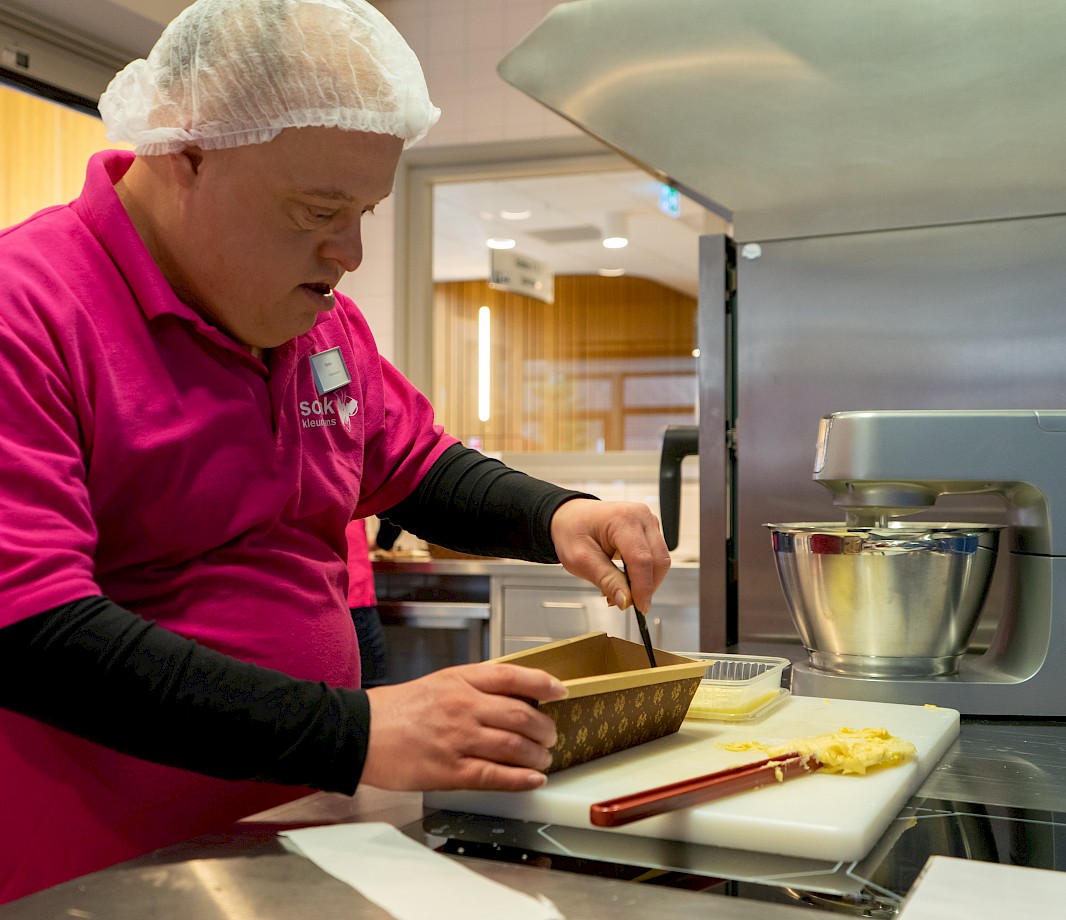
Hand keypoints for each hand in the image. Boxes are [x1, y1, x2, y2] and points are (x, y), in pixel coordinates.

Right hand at [360, 663, 567, 791]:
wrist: (361, 733)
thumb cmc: (397, 709)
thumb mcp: (439, 683)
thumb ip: (473, 687)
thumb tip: (513, 697)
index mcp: (460, 680)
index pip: (512, 676)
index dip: (542, 683)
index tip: (560, 691)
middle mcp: (462, 706)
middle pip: (520, 714)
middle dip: (544, 727)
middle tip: (551, 734)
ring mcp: (457, 739)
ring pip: (513, 746)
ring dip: (537, 754)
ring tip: (544, 757)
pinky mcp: (449, 770)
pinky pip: (495, 776)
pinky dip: (520, 778)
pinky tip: (533, 779)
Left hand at [549, 498, 670, 612]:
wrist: (570, 517)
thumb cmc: (572, 531)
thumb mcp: (580, 560)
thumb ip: (606, 580)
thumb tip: (626, 600)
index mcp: (622, 519)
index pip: (641, 558)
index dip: (642, 587)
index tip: (639, 607)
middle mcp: (640, 516)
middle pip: (658, 560)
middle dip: (646, 587)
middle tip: (627, 602)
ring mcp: (648, 522)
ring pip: (660, 560)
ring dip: (646, 582)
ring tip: (622, 590)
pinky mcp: (651, 530)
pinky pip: (656, 557)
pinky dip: (645, 573)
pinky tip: (627, 579)